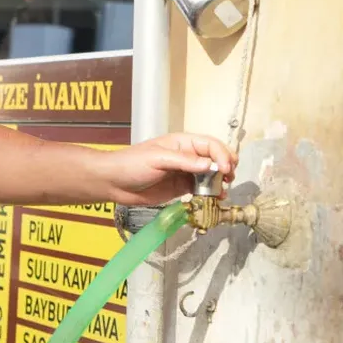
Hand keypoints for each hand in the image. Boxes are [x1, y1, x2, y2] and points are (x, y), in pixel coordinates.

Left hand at [101, 133, 236, 205]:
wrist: (113, 183)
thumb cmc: (131, 164)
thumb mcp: (157, 159)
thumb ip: (184, 161)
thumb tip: (209, 165)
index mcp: (182, 143)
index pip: (210, 145)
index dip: (221, 155)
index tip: (225, 169)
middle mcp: (187, 156)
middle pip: (214, 159)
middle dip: (225, 167)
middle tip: (229, 178)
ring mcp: (184, 172)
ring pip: (210, 175)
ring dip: (220, 182)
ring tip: (223, 191)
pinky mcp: (181, 187)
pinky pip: (200, 189)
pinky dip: (210, 193)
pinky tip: (214, 199)